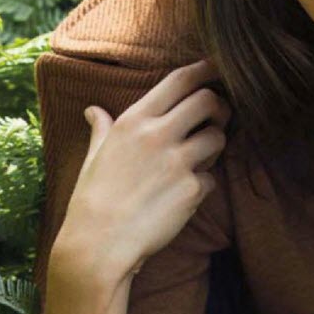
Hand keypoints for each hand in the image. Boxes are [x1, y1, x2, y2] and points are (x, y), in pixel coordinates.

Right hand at [55, 58, 231, 280]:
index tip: (217, 69)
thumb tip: (92, 110)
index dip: (205, 70)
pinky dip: (204, 185)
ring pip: (218, 138)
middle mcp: (158, 134)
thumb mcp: (94, 157)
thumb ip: (102, 129)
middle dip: (220, 107)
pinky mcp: (192, 190)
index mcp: (134, 120)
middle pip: (209, 102)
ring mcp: (177, 161)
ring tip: (200, 159)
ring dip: (216, 146)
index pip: (179, 80)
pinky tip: (185, 196)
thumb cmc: (92, 200)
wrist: (99, 244)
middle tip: (218, 119)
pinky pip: (212, 179)